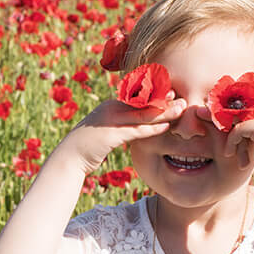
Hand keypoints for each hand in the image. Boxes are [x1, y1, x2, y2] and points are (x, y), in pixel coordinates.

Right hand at [60, 93, 186, 175]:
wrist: (68, 158)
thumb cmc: (87, 147)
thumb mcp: (105, 131)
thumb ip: (119, 125)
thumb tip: (134, 126)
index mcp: (110, 105)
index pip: (138, 97)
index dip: (157, 96)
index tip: (173, 95)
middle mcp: (110, 108)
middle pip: (143, 102)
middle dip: (165, 100)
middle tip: (184, 99)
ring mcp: (109, 120)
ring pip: (143, 114)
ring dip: (164, 112)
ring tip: (182, 110)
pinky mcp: (110, 134)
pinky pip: (136, 130)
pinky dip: (152, 128)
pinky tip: (166, 127)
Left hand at [222, 104, 253, 191]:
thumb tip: (232, 119)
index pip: (248, 114)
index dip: (238, 129)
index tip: (235, 144)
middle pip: (242, 117)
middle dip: (236, 134)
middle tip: (232, 151)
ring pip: (239, 124)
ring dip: (233, 140)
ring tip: (232, 154)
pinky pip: (238, 130)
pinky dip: (231, 142)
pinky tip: (229, 154)